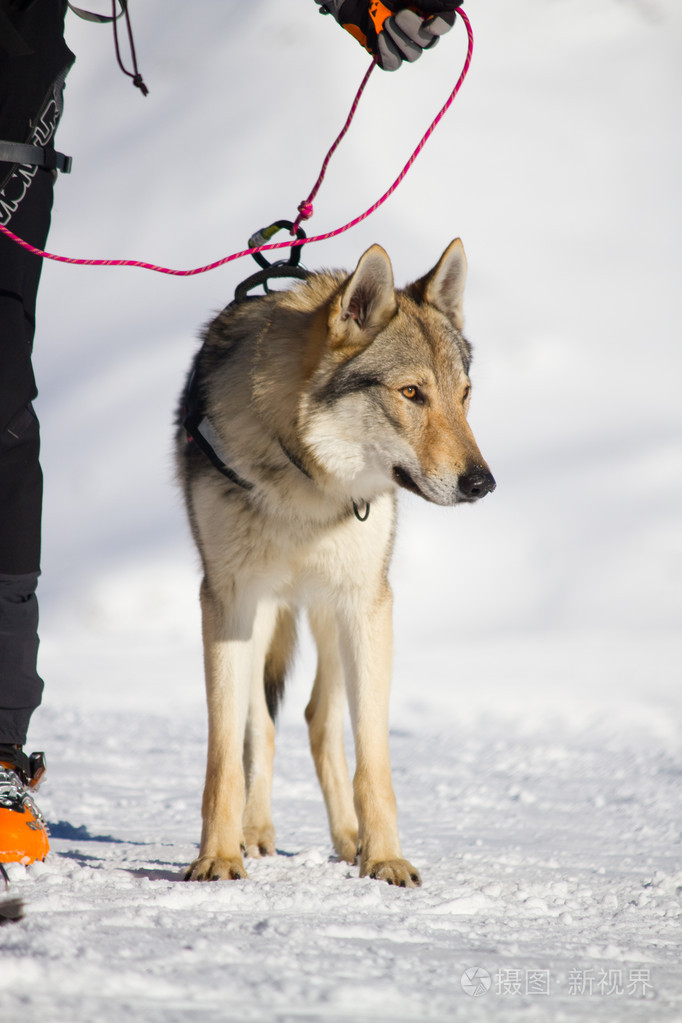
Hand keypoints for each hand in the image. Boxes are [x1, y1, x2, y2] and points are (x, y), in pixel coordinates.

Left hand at [316, 1, 462, 70]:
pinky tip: (379, 37)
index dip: (440, 26)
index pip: (446, 24)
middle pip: (429, 43)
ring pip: (412, 55)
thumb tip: (457, 3)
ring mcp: (402, 43)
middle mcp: (419, 29)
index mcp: (429, 10)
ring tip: (384, 21)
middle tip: (396, 15)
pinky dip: (387, 52)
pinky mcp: (386, 53)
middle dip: (412, 29)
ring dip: (398, 38)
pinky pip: (393, 64)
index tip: (428, 23)